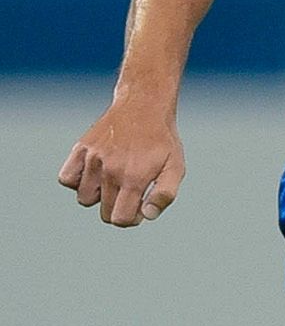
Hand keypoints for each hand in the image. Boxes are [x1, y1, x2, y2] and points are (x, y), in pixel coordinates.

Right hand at [58, 100, 184, 226]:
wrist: (144, 105)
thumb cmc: (162, 140)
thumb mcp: (176, 166)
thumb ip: (165, 194)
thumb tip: (146, 215)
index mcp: (135, 177)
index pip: (120, 219)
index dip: (131, 219)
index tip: (138, 206)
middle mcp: (111, 170)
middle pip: (104, 212)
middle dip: (118, 208)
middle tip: (131, 191)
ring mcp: (93, 159)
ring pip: (84, 198)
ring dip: (99, 195)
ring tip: (114, 179)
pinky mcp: (81, 148)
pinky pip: (66, 178)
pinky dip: (77, 181)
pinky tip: (95, 172)